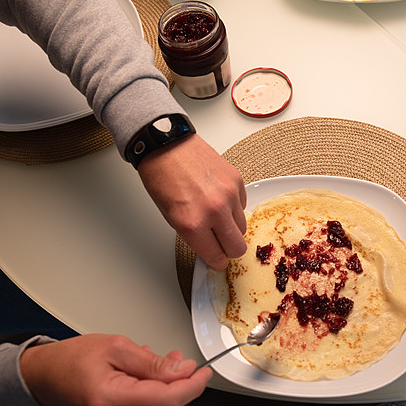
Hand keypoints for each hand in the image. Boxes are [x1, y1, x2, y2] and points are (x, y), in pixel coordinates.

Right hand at [19, 334, 211, 405]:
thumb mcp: (116, 347)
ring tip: (157, 366)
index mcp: (108, 400)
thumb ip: (153, 362)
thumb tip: (183, 371)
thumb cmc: (70, 360)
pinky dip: (150, 400)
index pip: (167, 400)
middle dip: (178, 385)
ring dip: (165, 392)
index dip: (191, 385)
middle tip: (179, 361)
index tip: (203, 372)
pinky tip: (142, 382)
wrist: (41, 379)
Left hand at [137, 134, 246, 270]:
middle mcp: (214, 211)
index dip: (216, 261)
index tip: (216, 259)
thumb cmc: (162, 177)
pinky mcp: (237, 180)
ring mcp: (229, 194)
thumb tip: (212, 249)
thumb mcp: (170, 216)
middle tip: (220, 243)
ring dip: (231, 227)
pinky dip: (233, 207)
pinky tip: (218, 198)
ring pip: (243, 227)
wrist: (167, 145)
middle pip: (238, 247)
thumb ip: (194, 236)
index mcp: (192, 224)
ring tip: (215, 216)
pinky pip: (243, 205)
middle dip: (229, 249)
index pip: (217, 257)